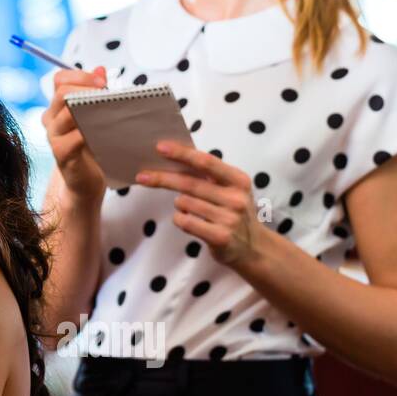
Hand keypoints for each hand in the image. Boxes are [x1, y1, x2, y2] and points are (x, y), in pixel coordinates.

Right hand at [41, 65, 108, 200]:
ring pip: (65, 113)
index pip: (59, 79)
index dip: (80, 76)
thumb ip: (95, 94)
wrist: (86, 181)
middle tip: (107, 94)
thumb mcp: (95, 117)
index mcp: (58, 106)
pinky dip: (86, 133)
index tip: (102, 82)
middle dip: (86, 89)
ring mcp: (53, 136)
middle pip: (61, 92)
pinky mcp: (60, 154)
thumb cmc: (93, 147)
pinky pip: (71, 138)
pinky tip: (100, 135)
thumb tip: (100, 69)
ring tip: (108, 113)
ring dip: (89, 110)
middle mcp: (51, 119)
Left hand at [134, 141, 263, 267]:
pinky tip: (189, 221)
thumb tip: (172, 157)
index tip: (160, 147)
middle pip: (189, 183)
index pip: (206, 162)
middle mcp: (236, 198)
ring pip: (184, 203)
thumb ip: (208, 176)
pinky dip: (180, 219)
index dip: (182, 153)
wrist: (254, 248)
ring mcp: (229, 219)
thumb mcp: (230, 189)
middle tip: (142, 176)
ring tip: (192, 210)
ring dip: (179, 204)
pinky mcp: (220, 237)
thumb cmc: (233, 212)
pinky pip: (185, 221)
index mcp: (238, 180)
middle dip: (162, 179)